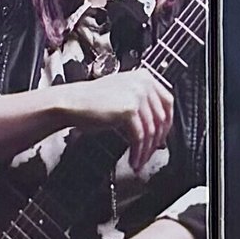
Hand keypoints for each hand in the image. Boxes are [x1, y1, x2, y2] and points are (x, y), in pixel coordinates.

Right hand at [50, 65, 175, 175]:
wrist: (71, 103)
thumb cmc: (91, 103)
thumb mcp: (122, 97)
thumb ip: (142, 107)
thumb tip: (158, 132)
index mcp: (145, 76)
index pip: (168, 102)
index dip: (167, 124)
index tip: (161, 138)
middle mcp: (144, 82)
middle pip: (162, 118)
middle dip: (156, 141)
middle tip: (149, 155)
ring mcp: (137, 94)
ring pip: (151, 131)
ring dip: (145, 151)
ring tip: (139, 161)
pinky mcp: (129, 109)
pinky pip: (139, 137)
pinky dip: (137, 152)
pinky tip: (133, 160)